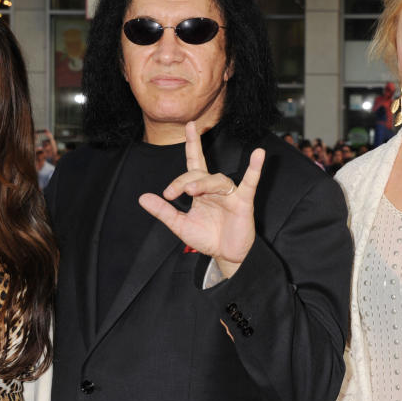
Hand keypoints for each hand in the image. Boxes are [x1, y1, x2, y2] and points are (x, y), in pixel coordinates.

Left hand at [139, 121, 264, 278]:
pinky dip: (255, 168)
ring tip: (190, 190)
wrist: (225, 256)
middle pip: (199, 173)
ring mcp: (229, 193)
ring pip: (216, 180)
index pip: (194, 161)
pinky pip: (250, 182)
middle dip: (183, 181)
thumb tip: (143, 198)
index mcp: (200, 189)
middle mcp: (214, 187)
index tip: (179, 155)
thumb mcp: (180, 225)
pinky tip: (259, 154)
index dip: (190, 144)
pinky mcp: (243, 201)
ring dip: (203, 183)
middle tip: (171, 194)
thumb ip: (163, 211)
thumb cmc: (207, 237)